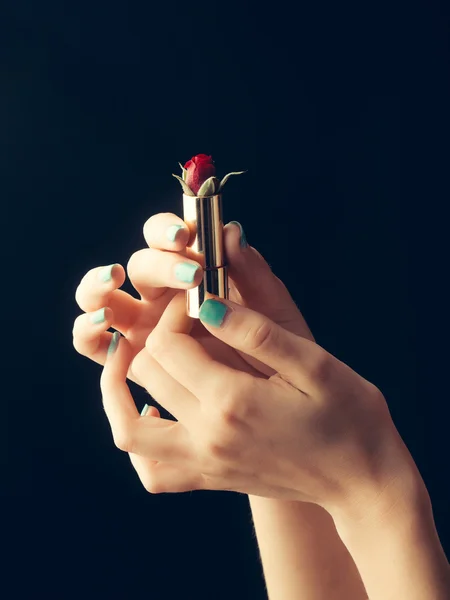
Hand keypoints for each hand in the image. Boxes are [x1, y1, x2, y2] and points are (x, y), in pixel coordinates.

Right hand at [73, 214, 311, 386]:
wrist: (280, 400)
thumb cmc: (277, 349)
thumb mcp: (272, 311)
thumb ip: (253, 273)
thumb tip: (231, 231)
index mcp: (193, 275)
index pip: (167, 237)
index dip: (167, 230)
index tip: (186, 236)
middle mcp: (162, 296)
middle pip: (139, 265)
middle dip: (157, 264)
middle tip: (188, 275)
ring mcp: (141, 326)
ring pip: (102, 298)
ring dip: (97, 287)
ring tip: (112, 283)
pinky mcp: (126, 358)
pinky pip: (93, 343)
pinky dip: (87, 331)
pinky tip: (104, 327)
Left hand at [101, 290, 419, 516]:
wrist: (363, 480)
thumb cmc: (349, 416)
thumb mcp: (313, 364)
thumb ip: (255, 332)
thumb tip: (205, 301)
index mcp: (232, 401)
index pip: (168, 343)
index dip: (177, 313)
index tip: (201, 299)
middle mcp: (207, 436)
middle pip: (146, 374)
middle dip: (157, 336)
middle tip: (185, 320)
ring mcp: (205, 464)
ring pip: (129, 429)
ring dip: (121, 390)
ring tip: (137, 358)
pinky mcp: (210, 479)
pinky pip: (152, 470)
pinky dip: (142, 439)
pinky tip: (156, 412)